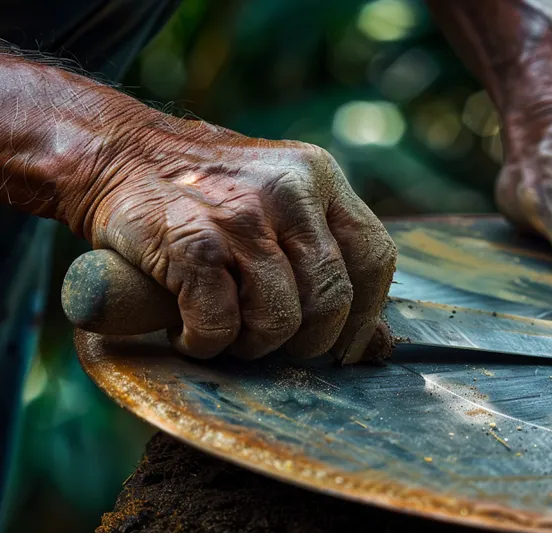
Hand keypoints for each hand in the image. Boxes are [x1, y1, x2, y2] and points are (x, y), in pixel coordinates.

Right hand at [74, 120, 395, 361]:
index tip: (346, 345)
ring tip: (229, 334)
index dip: (367, 313)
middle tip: (275, 343)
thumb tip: (375, 342)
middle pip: (332, 296)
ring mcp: (241, 215)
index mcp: (320, 178)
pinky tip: (191, 333)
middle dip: (309, 340)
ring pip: (281, 318)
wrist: (118, 154)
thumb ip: (327, 257)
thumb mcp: (280, 203)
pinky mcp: (193, 242)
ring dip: (254, 345)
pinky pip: (221, 324)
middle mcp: (290, 191)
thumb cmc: (208, 193)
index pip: (374, 256)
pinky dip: (207, 344)